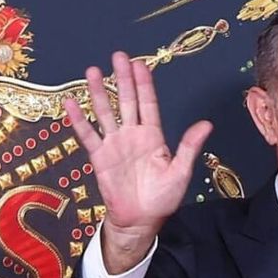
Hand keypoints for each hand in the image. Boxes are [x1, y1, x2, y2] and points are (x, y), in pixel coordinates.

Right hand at [64, 51, 211, 272]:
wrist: (140, 221)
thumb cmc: (162, 199)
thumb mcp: (180, 172)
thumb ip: (188, 147)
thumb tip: (206, 124)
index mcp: (153, 136)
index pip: (148, 104)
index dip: (144, 84)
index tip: (139, 64)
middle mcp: (132, 135)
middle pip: (126, 101)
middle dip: (122, 79)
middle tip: (118, 56)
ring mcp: (115, 144)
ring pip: (106, 112)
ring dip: (100, 92)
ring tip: (93, 71)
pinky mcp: (100, 157)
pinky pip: (88, 135)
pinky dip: (79, 119)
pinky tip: (71, 103)